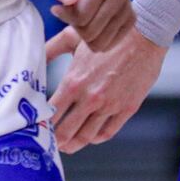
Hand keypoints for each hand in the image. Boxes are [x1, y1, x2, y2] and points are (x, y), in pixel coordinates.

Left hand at [46, 0, 133, 50]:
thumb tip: (70, 0)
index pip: (81, 16)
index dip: (66, 16)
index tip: (60, 7)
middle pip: (90, 31)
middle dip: (76, 26)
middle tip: (72, 13)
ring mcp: (128, 8)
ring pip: (99, 42)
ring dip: (85, 35)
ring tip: (82, 18)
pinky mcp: (130, 20)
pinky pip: (109, 44)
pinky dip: (96, 40)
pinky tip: (92, 26)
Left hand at [46, 24, 169, 152]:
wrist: (144, 34)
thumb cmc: (108, 34)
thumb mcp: (73, 37)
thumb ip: (51, 49)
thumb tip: (35, 57)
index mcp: (74, 82)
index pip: (51, 113)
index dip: (42, 124)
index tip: (37, 128)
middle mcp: (90, 98)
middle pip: (66, 131)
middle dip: (56, 141)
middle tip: (51, 144)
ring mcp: (110, 106)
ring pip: (86, 136)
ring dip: (74, 144)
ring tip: (68, 146)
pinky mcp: (127, 109)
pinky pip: (108, 132)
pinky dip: (96, 138)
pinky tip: (90, 136)